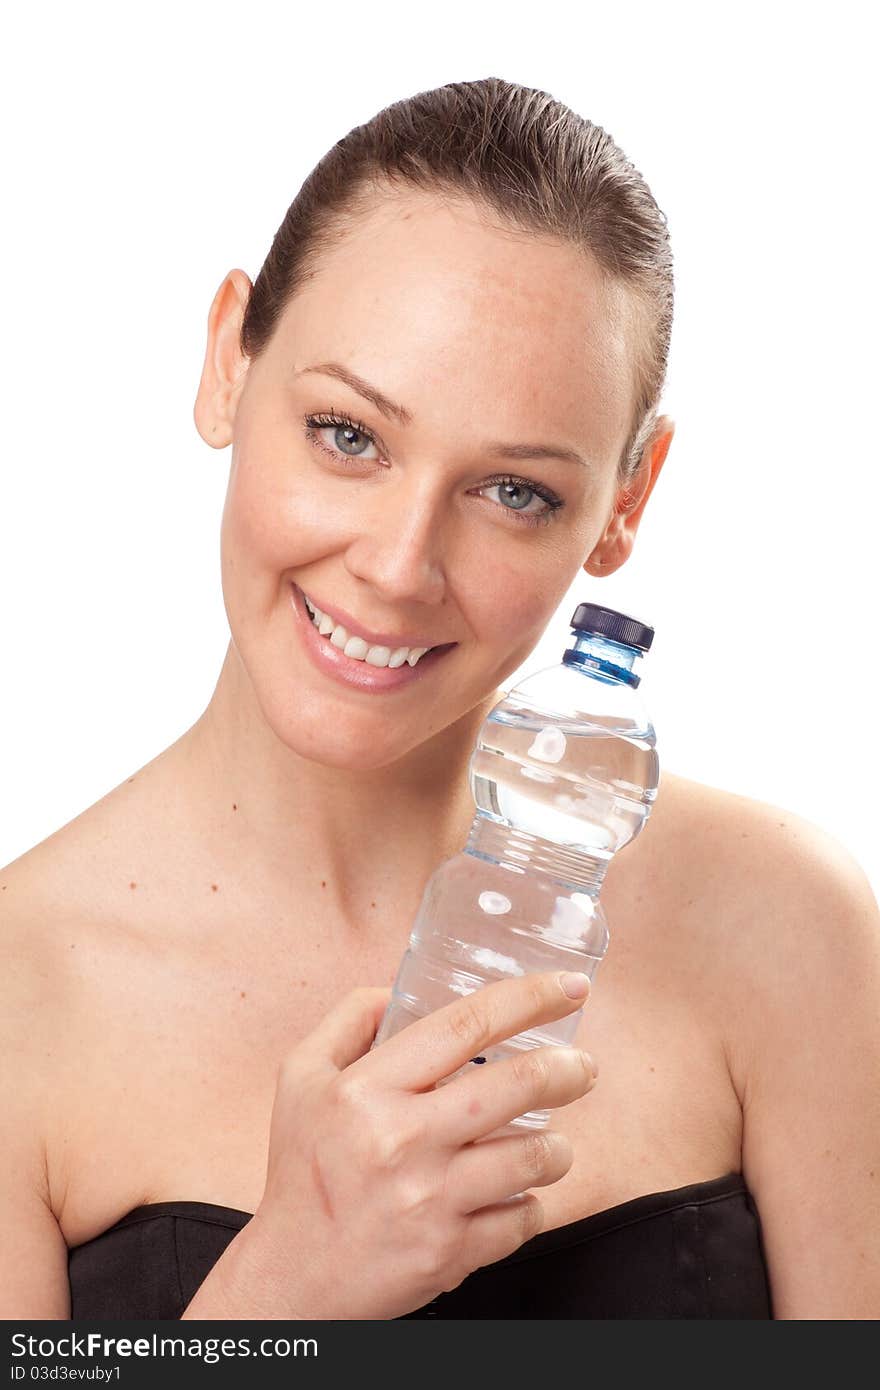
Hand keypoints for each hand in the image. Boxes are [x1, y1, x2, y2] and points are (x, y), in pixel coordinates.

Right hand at [242, 970, 596, 1318]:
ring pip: (534, 1156)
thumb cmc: (302, 1172)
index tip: (568, 987)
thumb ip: (348, 1021)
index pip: (465, 1025)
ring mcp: (430, 1200)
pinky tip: (517, 1195)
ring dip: (558, 1145)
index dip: (529, 998)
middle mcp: (402, 1140)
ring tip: (552, 1143)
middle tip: (582, 1067)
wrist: (290, 1278)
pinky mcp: (450, 1253)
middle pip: (516, 1086)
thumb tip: (398, 990)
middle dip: (567, 1069)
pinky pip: (524, 1219)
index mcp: (368, 1090)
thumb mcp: (301, 1078)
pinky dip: (532, 1204)